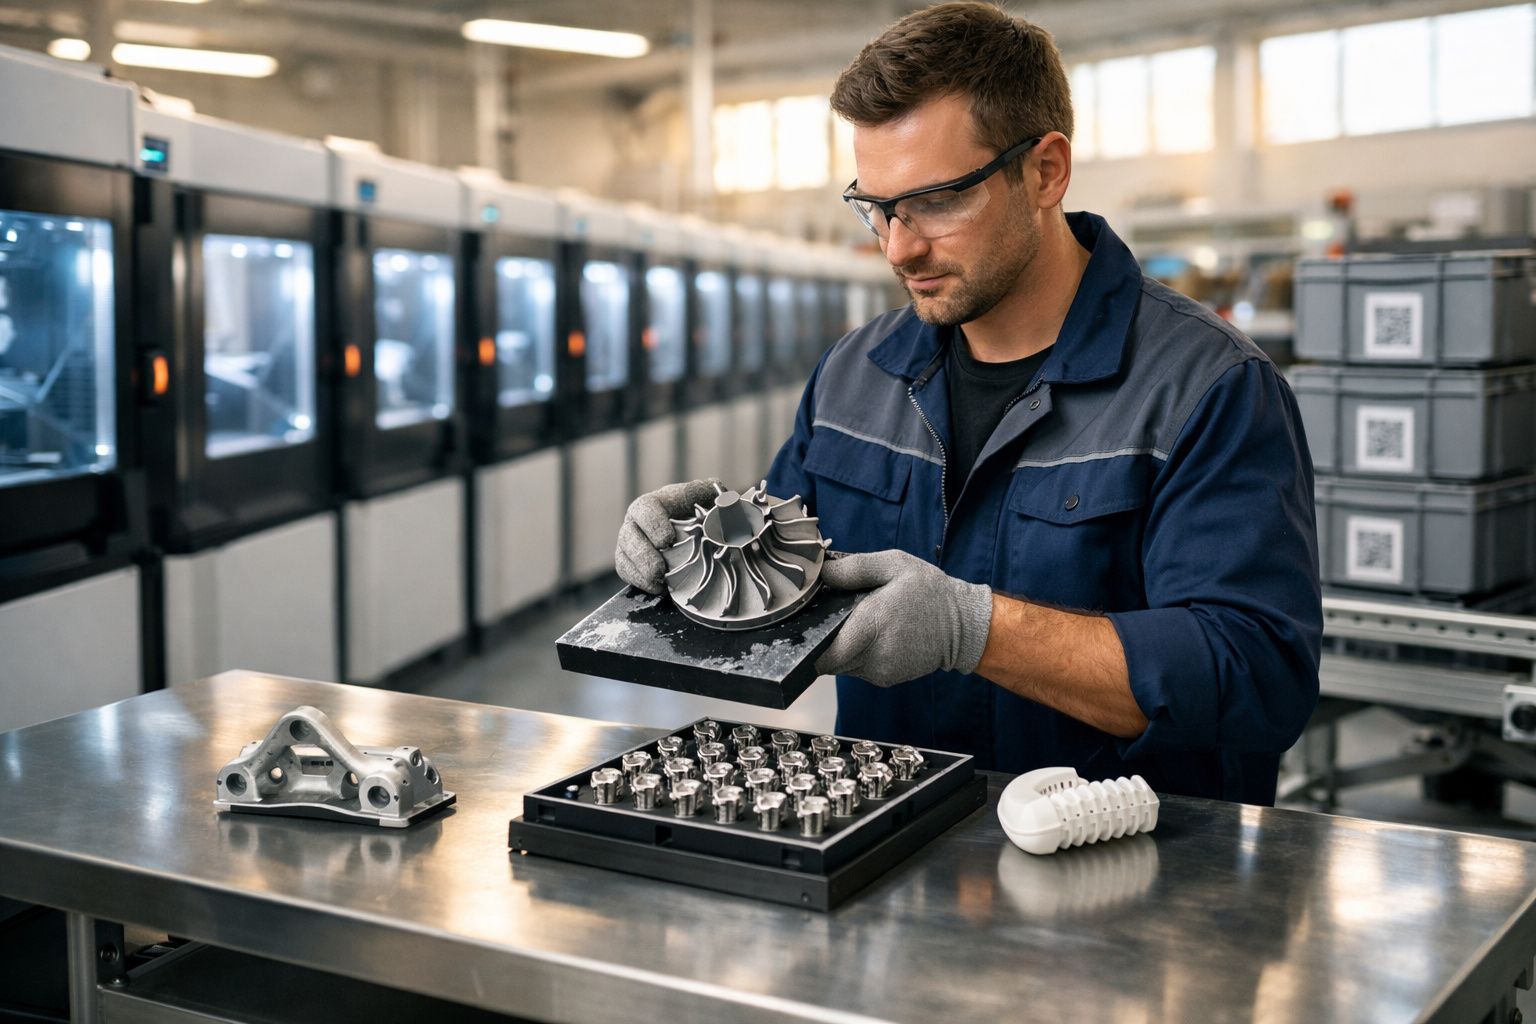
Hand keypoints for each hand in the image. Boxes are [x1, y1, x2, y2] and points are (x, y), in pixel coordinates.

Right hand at [615, 478, 721, 592]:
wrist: (708, 530)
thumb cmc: (712, 512)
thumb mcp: (717, 501)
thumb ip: (720, 504)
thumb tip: (727, 510)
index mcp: (662, 501)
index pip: (647, 507)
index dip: (653, 525)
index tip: (668, 541)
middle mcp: (641, 519)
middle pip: (629, 533)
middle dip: (643, 554)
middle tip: (660, 570)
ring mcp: (633, 539)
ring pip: (623, 553)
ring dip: (640, 571)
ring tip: (660, 582)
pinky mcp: (631, 559)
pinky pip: (625, 570)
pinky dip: (640, 581)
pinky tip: (659, 588)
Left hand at [815, 550, 992, 685]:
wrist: (965, 625)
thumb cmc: (930, 592)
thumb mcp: (894, 565)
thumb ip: (855, 567)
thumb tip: (823, 571)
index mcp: (870, 628)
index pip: (823, 654)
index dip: (810, 643)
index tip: (808, 625)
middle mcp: (873, 657)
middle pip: (828, 660)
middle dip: (825, 640)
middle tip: (835, 617)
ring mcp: (880, 672)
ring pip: (842, 665)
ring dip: (842, 647)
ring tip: (858, 623)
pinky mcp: (886, 679)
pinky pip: (858, 668)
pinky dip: (858, 654)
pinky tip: (873, 635)